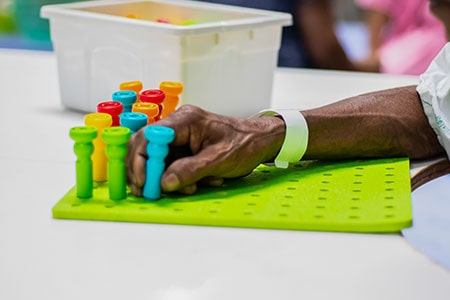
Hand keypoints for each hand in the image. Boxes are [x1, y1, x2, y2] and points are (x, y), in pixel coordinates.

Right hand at [126, 105, 285, 194]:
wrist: (262, 140)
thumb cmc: (245, 143)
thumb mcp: (219, 160)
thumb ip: (190, 170)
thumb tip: (164, 182)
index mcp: (186, 120)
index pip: (149, 136)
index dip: (140, 160)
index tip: (144, 182)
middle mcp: (179, 125)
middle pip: (146, 146)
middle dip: (145, 171)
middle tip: (149, 192)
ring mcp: (181, 136)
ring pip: (157, 159)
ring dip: (166, 178)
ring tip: (188, 189)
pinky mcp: (185, 148)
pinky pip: (171, 164)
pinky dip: (178, 178)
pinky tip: (198, 183)